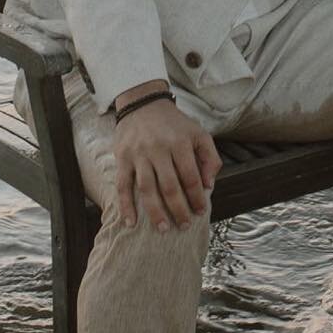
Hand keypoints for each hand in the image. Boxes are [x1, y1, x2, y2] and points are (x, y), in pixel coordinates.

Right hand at [112, 81, 221, 231]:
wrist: (143, 103)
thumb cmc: (174, 124)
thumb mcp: (198, 133)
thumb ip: (209, 157)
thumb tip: (209, 185)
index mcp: (181, 142)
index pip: (191, 176)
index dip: (197, 197)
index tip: (200, 212)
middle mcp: (159, 149)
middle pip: (170, 186)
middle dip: (178, 209)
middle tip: (184, 226)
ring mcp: (139, 155)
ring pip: (147, 189)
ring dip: (155, 212)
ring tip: (163, 229)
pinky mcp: (123, 159)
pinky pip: (123, 186)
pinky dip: (125, 206)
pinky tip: (131, 223)